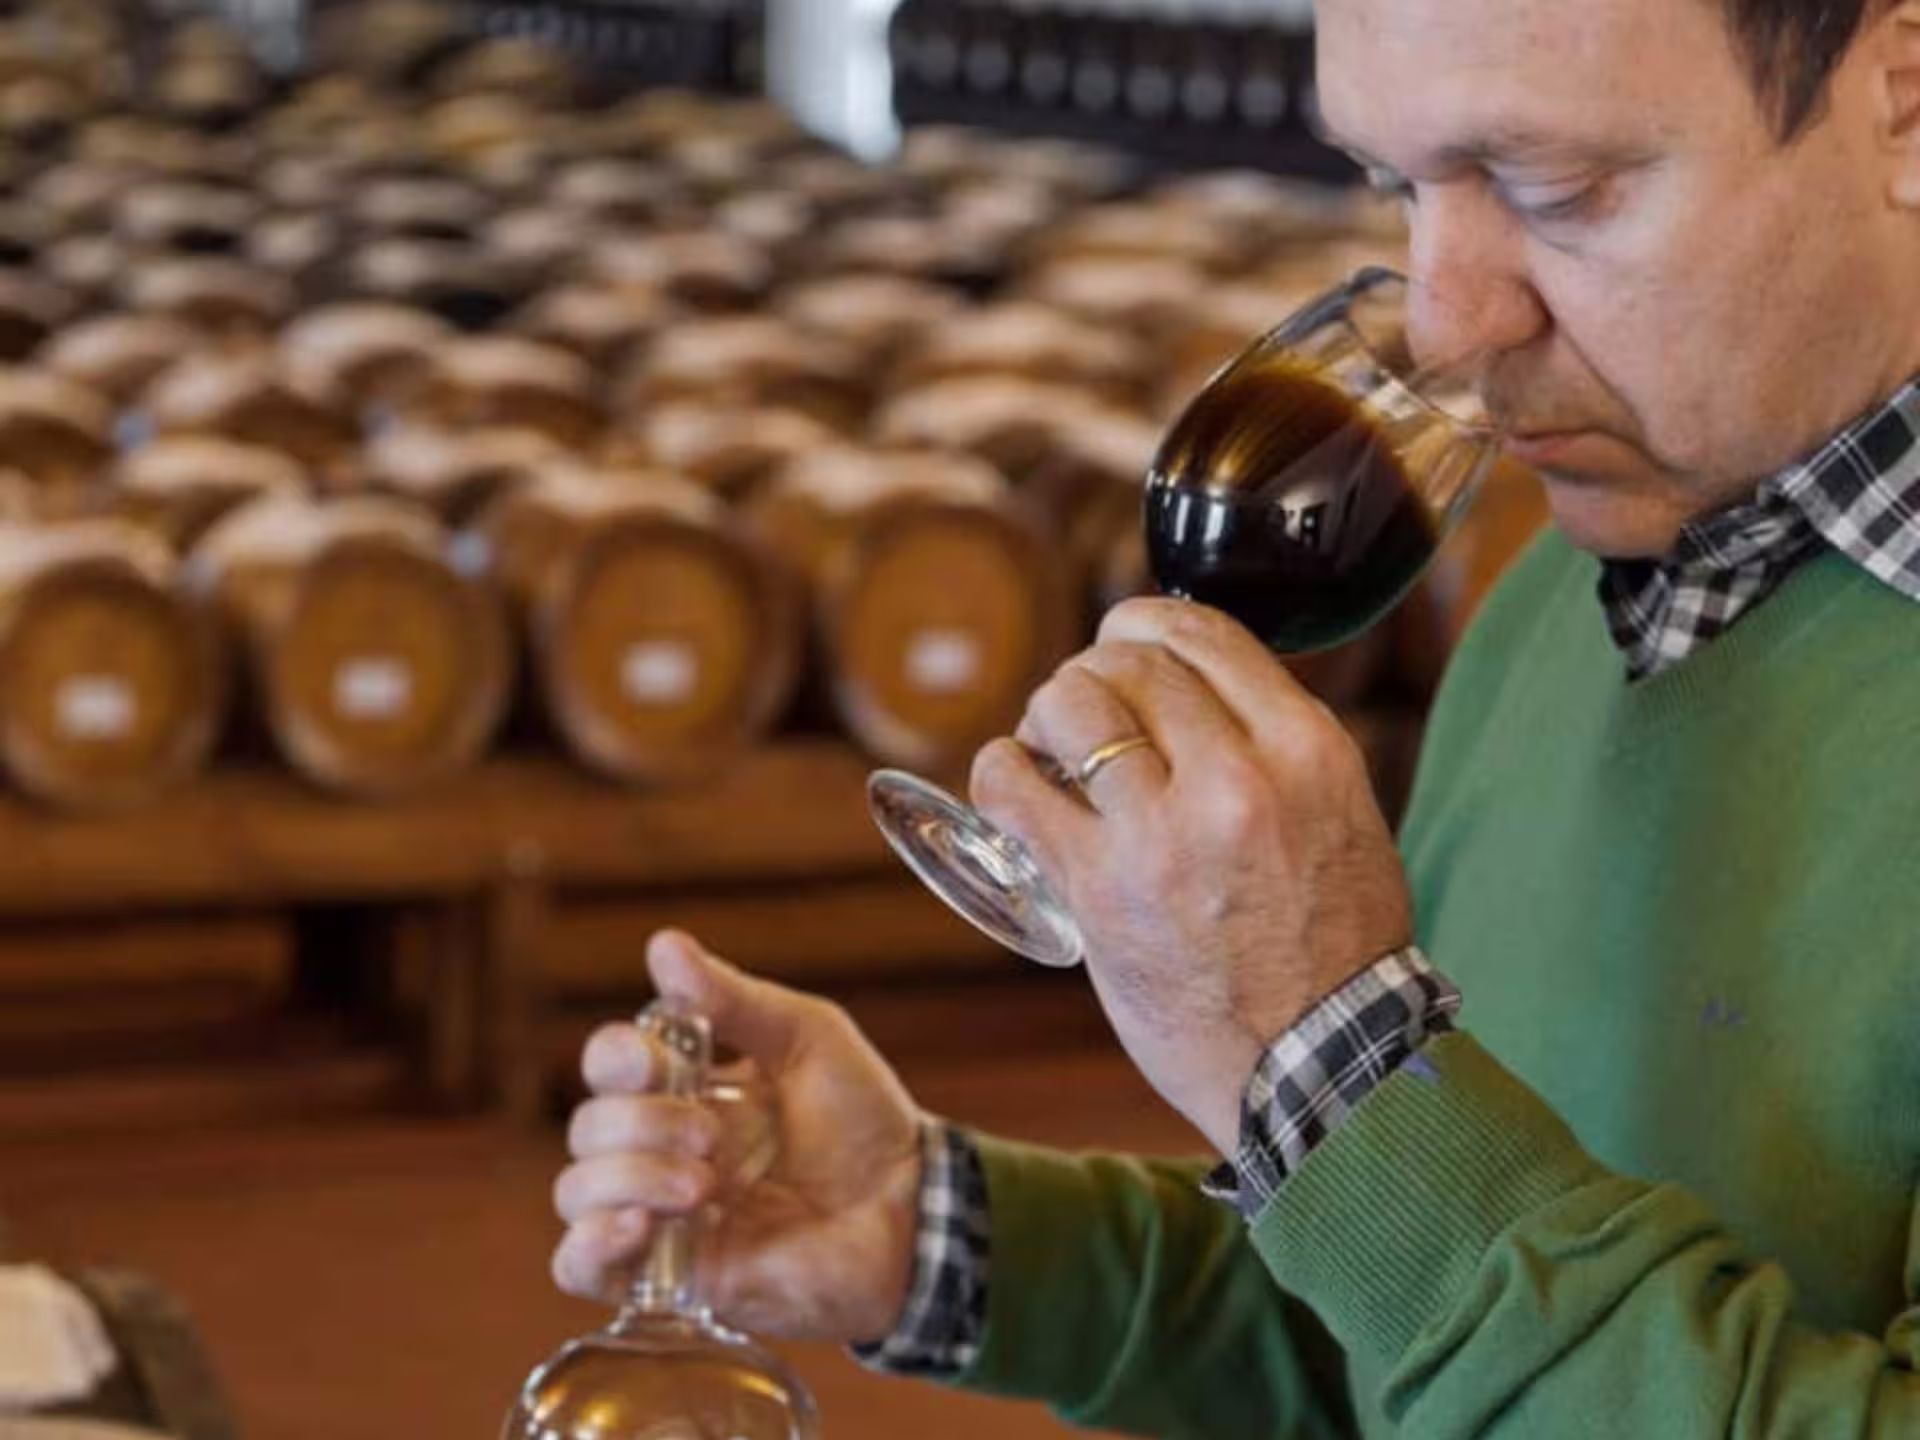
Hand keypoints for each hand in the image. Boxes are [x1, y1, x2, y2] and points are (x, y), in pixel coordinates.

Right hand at [551, 931, 925, 1345]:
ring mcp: (662, 1215)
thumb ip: (735, 1000)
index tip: (657, 1061)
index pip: (611, 1064)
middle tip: (714, 1137)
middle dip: (642, 1123)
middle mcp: (663, 1149)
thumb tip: (663, 945)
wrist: (909, 1213)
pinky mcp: (669, 1279)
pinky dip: (591, 1243)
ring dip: (628, 1177)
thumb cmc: (864, 1121)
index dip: (617, 1056)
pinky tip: (640, 1227)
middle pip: (590, 1125)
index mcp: (687, 1088)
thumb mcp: (808, 1039)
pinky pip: (580, 1267)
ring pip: (577, 1189)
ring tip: (703, 1186)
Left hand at [971, 598, 1413, 1154]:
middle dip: (1092, 676)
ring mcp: (1164, 832)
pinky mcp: (1100, 889)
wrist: (1321, 1066)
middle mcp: (1238, 778)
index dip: (1142, 624)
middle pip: (1128, 663)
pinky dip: (998, 773)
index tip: (1122, 642)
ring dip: (1043, 718)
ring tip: (1048, 753)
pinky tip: (1010, 787)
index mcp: (1307, 750)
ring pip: (1067, 705)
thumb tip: (1194, 696)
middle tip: (1082, 716)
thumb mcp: (1340, 816)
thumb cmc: (1333, 948)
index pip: (1201, 630)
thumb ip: (1275, 749)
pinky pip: (1013, 788)